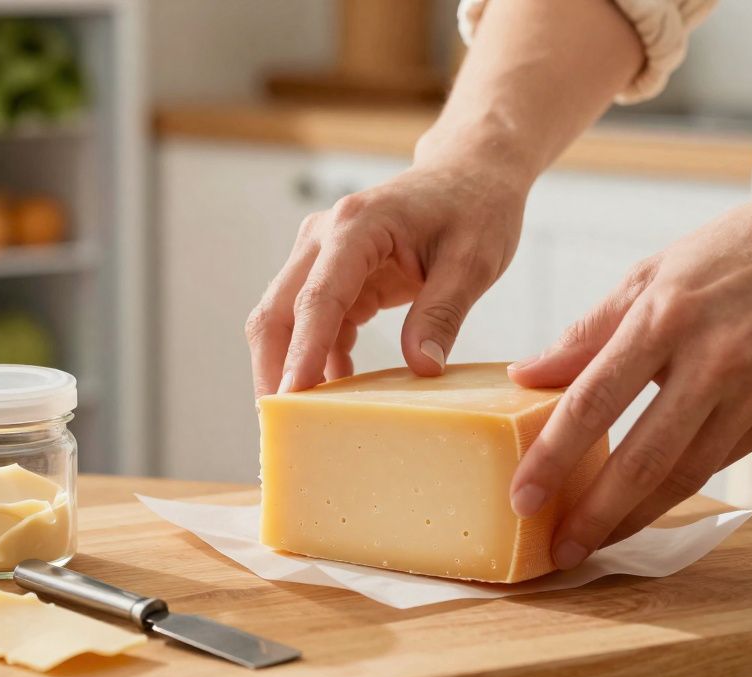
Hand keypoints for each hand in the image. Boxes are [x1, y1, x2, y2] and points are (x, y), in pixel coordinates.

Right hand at [246, 144, 528, 396]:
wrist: (470, 173)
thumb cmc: (476, 208)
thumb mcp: (473, 261)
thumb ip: (442, 313)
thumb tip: (421, 369)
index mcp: (358, 226)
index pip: (318, 298)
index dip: (303, 352)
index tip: (291, 399)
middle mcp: (325, 235)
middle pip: (278, 310)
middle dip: (274, 369)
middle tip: (282, 427)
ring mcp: (322, 253)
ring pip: (284, 318)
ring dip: (290, 367)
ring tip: (303, 422)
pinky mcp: (332, 272)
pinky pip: (312, 322)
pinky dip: (318, 357)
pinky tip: (337, 390)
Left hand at [508, 176, 751, 568]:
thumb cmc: (732, 251)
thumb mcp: (650, 274)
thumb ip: (587, 332)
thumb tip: (525, 375)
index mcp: (664, 317)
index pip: (593, 400)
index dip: (553, 457)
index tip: (521, 497)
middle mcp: (713, 359)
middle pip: (643, 457)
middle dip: (594, 514)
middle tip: (556, 552)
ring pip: (687, 474)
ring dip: (636, 516)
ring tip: (595, 543)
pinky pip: (721, 460)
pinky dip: (679, 489)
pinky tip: (646, 506)